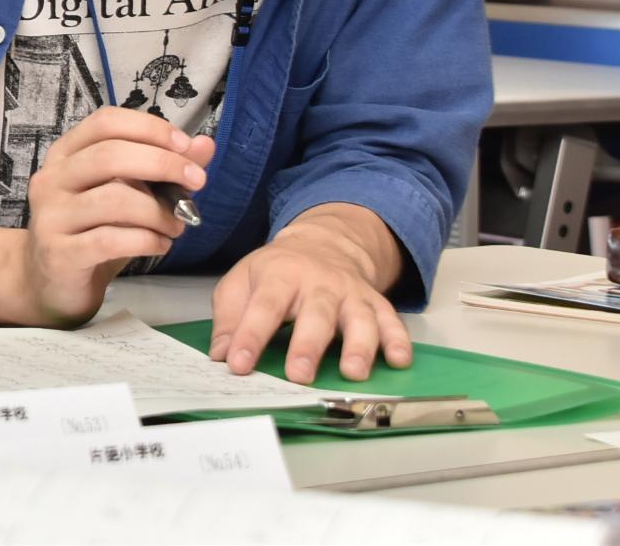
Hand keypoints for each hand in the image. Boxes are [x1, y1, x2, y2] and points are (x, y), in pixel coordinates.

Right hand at [19, 106, 210, 326]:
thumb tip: (204, 145)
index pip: (106, 122)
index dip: (149, 128)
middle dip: (162, 164)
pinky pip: (110, 240)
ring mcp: (50, 216)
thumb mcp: (127, 194)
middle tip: (197, 181)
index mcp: (66, 154)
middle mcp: (52, 178)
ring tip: (178, 225)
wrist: (50, 282)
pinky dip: (146, 240)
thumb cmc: (92, 230)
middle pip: (109, 155)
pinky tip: (161, 245)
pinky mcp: (59, 253)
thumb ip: (162, 169)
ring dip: (158, 211)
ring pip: (114, 199)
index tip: (185, 145)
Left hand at [207, 205, 411, 382]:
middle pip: (316, 314)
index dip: (250, 336)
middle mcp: (319, 284)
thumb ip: (229, 317)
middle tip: (299, 376)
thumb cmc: (278, 270)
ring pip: (359, 319)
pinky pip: (391, 321)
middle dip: (307, 346)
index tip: (239, 365)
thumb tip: (221, 354)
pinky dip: (398, 341)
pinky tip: (398, 360)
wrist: (324, 242)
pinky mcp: (375, 303)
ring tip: (353, 372)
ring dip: (359, 346)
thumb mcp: (243, 280)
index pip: (264, 307)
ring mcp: (351, 293)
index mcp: (280, 275)